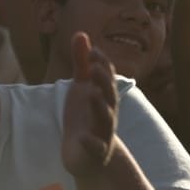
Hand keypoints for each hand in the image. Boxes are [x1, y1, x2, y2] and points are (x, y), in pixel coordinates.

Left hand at [62, 32, 117, 175]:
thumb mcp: (82, 87)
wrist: (91, 156)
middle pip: (109, 94)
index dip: (101, 64)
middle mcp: (107, 110)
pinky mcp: (95, 151)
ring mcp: (103, 131)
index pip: (106, 76)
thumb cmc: (86, 116)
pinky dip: (91, 142)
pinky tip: (83, 137)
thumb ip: (82, 62)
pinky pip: (96, 146)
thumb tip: (81, 33)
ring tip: (92, 95)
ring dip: (101, 106)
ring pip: (106, 118)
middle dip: (103, 82)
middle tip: (95, 68)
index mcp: (103, 94)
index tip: (92, 51)